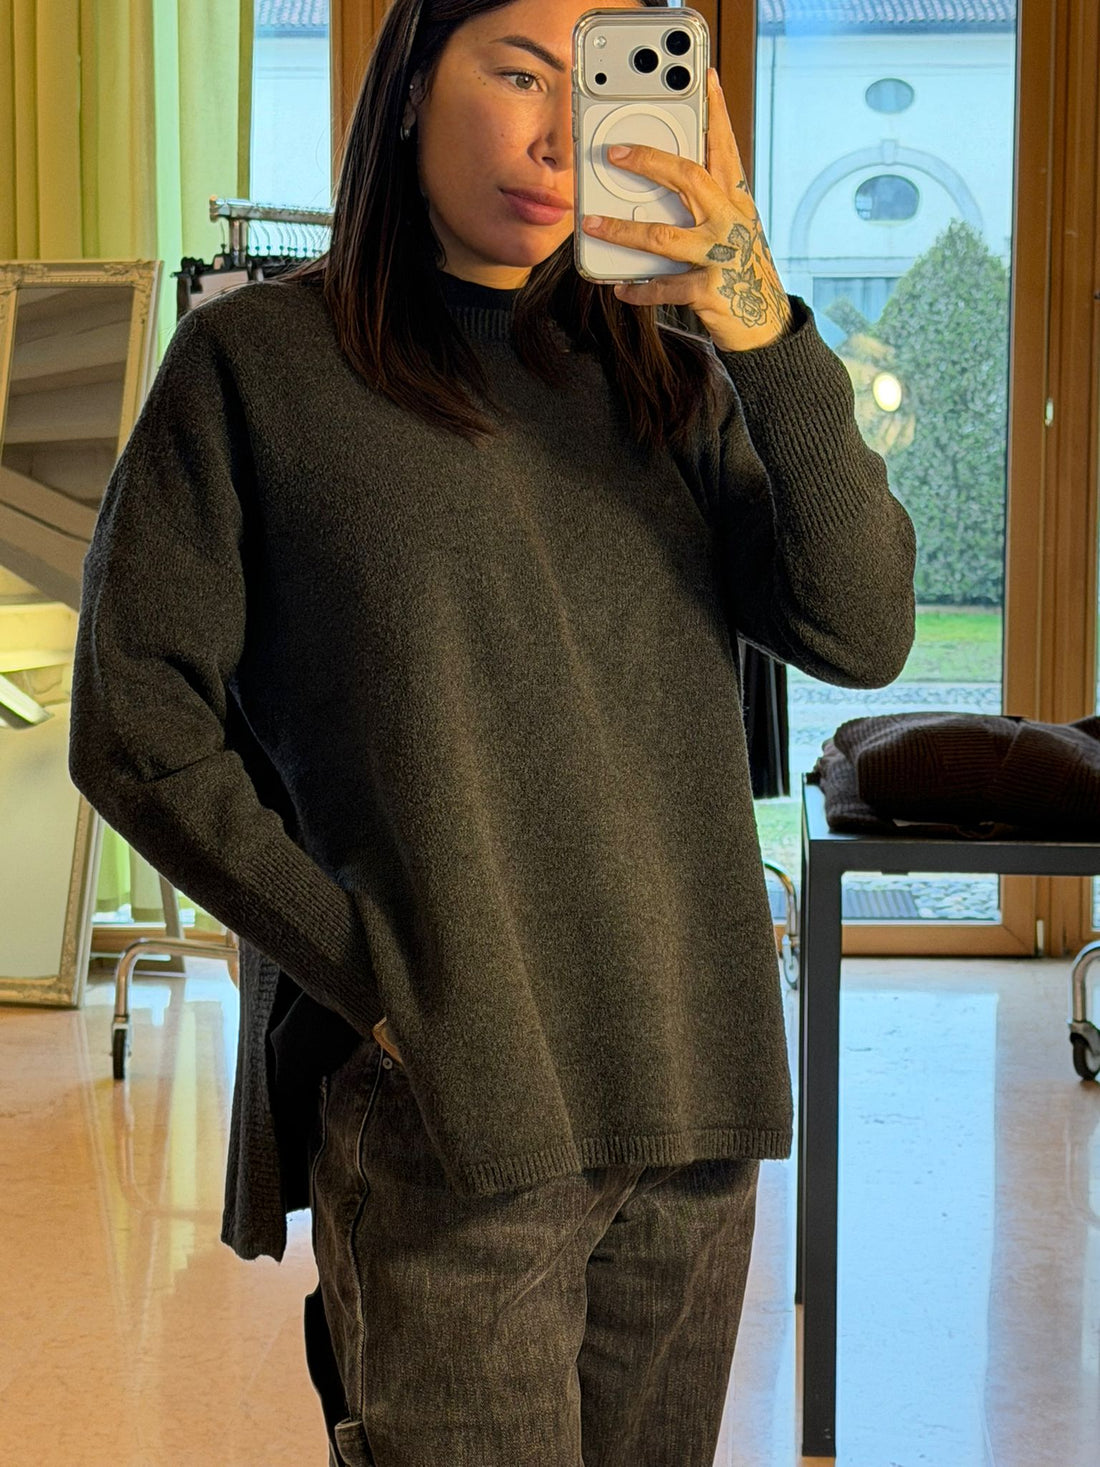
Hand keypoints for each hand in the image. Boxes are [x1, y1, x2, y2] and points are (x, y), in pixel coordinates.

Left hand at [581, 69, 792, 352]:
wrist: (766, 323)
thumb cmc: (740, 270)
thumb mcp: (732, 228)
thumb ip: (706, 202)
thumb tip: (662, 181)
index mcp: (735, 202)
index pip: (725, 148)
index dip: (717, 113)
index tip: (707, 79)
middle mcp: (729, 222)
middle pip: (688, 178)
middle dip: (649, 161)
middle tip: (614, 153)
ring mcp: (719, 256)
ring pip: (663, 236)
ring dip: (622, 231)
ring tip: (592, 223)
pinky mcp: (708, 292)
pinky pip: (663, 287)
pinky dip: (639, 289)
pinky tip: (620, 286)